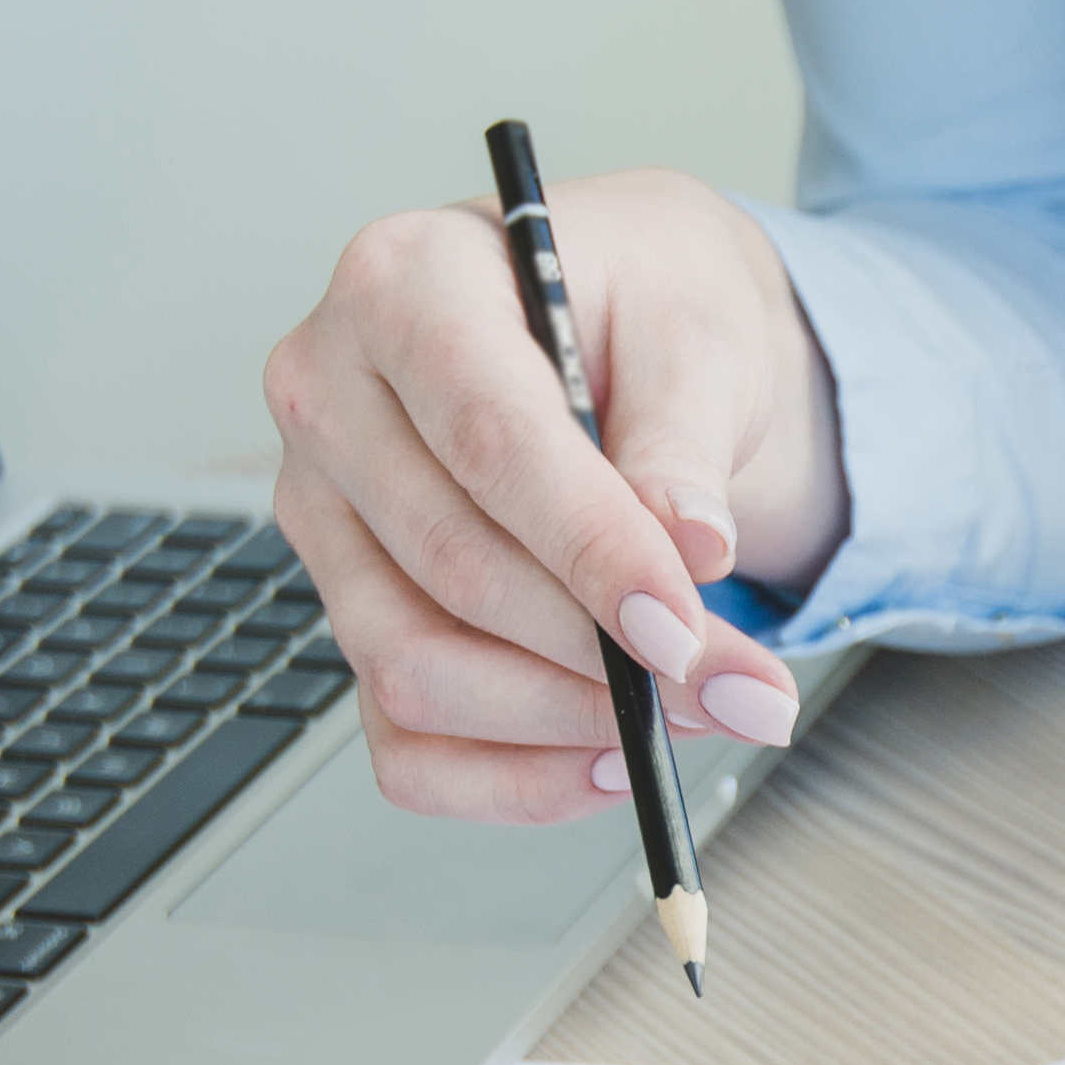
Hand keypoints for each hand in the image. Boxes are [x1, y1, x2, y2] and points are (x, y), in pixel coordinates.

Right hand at [263, 166, 843, 822]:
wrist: (622, 318)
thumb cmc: (644, 302)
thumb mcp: (696, 330)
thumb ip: (683, 440)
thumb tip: (688, 551)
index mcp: (405, 285)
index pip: (486, 441)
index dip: (591, 552)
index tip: (684, 630)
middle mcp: (333, 399)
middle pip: (451, 570)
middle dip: (607, 656)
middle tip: (739, 687)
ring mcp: (325, 516)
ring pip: (413, 669)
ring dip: (567, 722)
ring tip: (693, 712)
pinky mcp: (348, 609)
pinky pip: (403, 743)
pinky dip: (511, 778)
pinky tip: (608, 758)